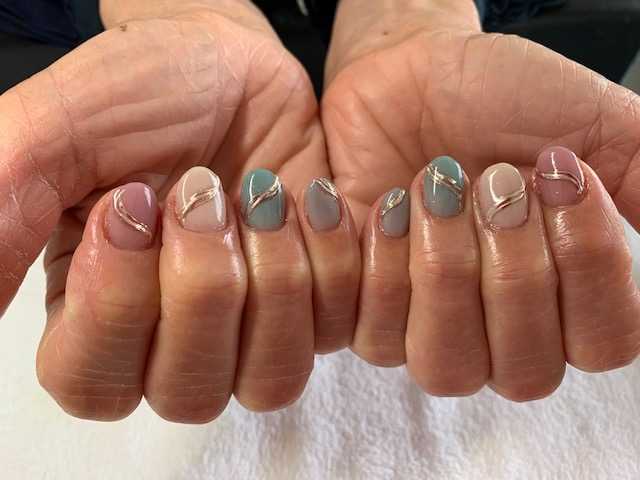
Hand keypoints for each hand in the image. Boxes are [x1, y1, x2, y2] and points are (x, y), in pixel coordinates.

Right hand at [0, 0, 358, 420]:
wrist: (237, 68)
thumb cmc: (145, 93)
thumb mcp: (60, 130)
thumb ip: (7, 204)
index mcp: (95, 312)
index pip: (92, 383)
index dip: (115, 306)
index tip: (131, 205)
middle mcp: (173, 340)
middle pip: (189, 390)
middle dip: (203, 284)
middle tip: (203, 190)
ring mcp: (252, 332)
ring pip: (270, 378)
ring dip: (272, 276)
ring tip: (263, 195)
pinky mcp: (316, 308)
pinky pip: (336, 330)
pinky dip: (330, 260)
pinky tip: (311, 198)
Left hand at [322, 0, 639, 399]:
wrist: (411, 72)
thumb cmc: (504, 101)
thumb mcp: (594, 130)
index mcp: (565, 299)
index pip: (602, 344)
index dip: (588, 265)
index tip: (559, 175)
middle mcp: (498, 331)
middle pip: (524, 370)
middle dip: (513, 268)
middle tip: (493, 180)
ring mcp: (427, 328)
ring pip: (445, 365)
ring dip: (445, 270)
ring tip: (434, 188)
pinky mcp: (364, 312)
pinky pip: (372, 334)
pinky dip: (379, 263)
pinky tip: (385, 203)